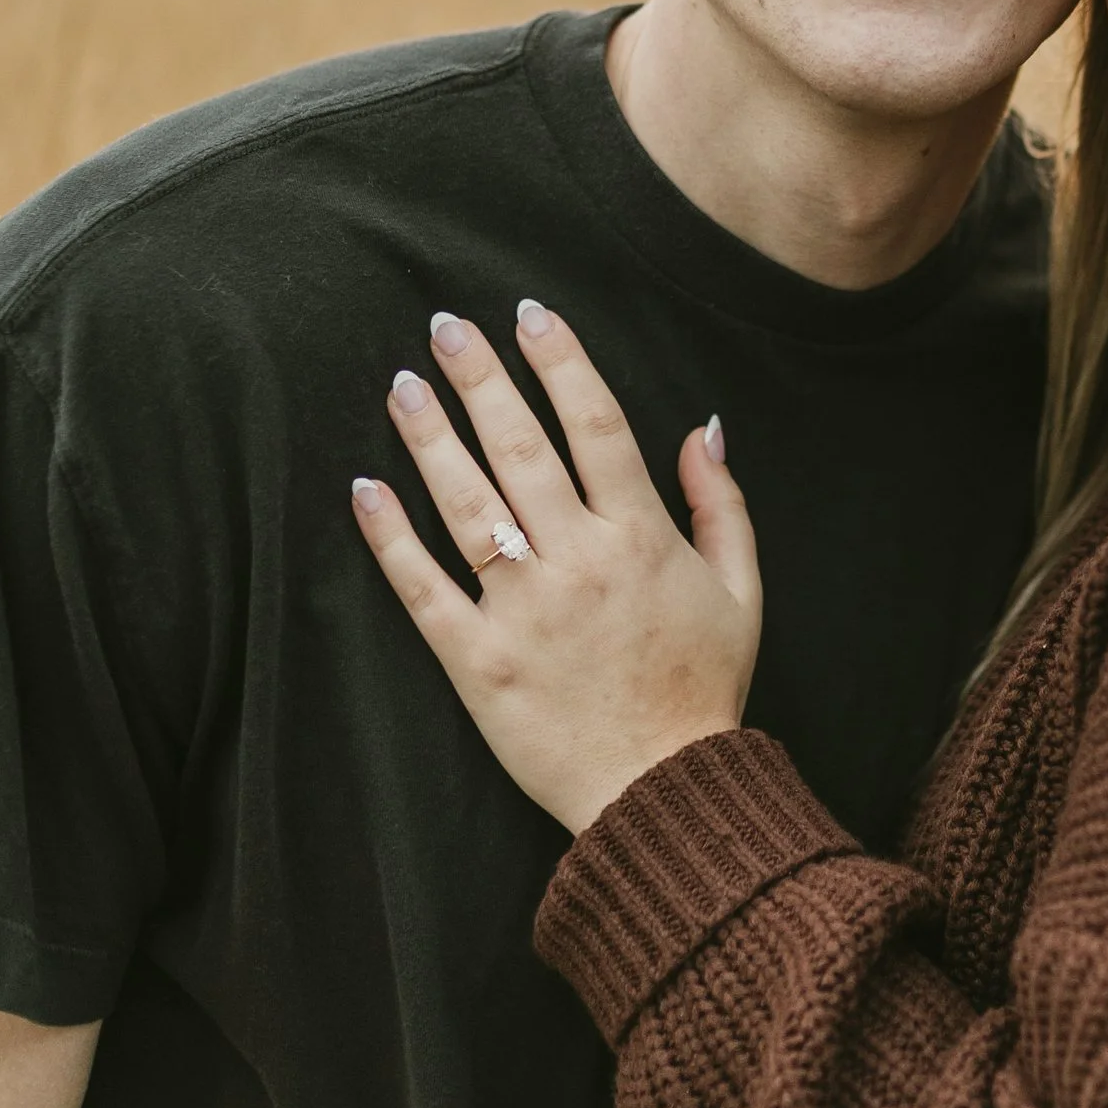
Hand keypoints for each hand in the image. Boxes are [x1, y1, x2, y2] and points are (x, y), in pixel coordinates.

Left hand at [351, 301, 761, 830]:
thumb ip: (722, 505)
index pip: (595, 424)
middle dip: (480, 377)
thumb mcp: (742, 592)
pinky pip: (424, 587)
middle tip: (444, 326)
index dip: (560, 362)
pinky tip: (365, 486)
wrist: (663, 793)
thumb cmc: (704, 690)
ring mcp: (523, 611)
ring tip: (401, 384)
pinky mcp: (477, 661)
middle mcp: (579, 561)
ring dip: (429, 437)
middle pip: (520, 447)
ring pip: (466, 503)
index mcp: (642, 538)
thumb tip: (703, 427)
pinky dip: (391, 536)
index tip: (529, 314)